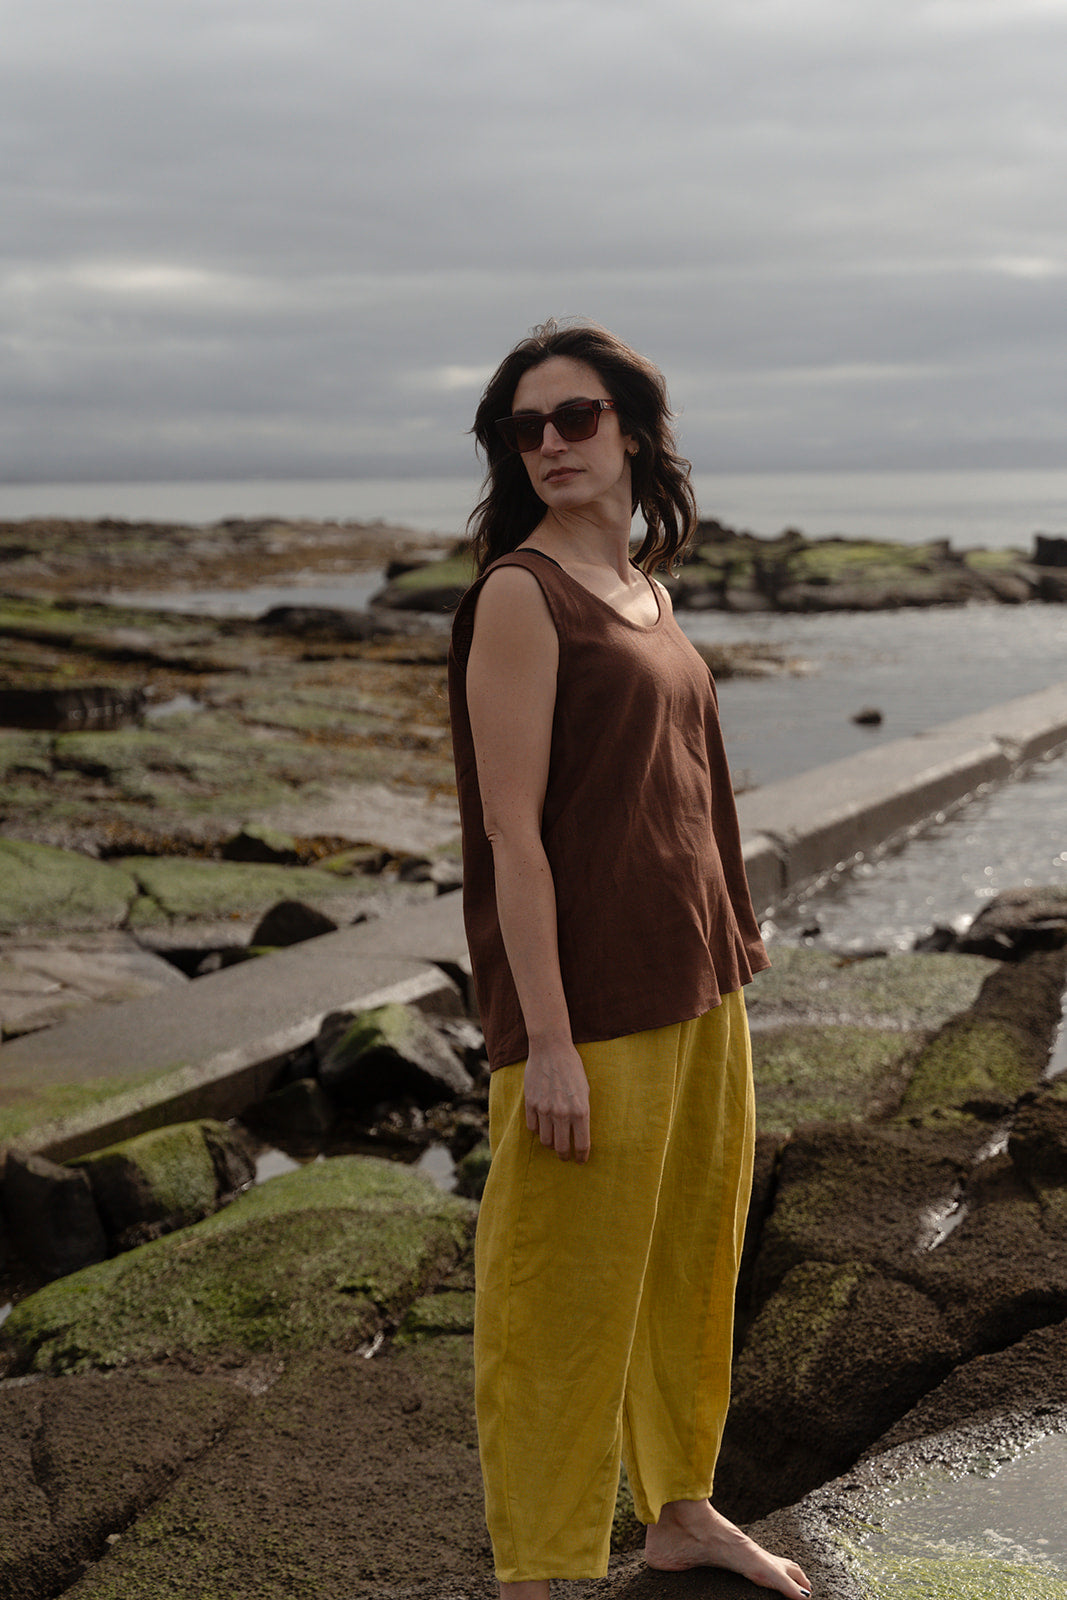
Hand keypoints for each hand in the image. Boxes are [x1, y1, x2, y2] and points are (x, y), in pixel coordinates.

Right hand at [523, 1042, 590, 1162]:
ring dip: (550, 1144)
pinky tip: (542, 1126)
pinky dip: (537, 1130)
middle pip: (562, 1148)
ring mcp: (544, 1109)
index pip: (582, 1144)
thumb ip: (582, 1112)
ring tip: (554, 1142)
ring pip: (545, 1141)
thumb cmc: (572, 1068)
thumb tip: (580, 1133)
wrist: (551, 1049)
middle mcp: (562, 1113)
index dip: (582, 1156)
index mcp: (581, 1110)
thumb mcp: (585, 1090)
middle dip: (565, 1156)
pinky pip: (532, 1127)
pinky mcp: (530, 1103)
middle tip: (566, 1156)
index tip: (581, 1160)